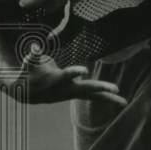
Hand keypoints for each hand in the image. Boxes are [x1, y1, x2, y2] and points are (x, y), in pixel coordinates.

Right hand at [0, 48, 126, 105]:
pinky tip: (119, 100)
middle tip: (116, 88)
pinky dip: (106, 98)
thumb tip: (35, 47)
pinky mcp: (76, 94)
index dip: (75, 72)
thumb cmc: (29, 72)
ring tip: (124, 102)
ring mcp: (73, 93)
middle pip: (86, 88)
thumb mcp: (29, 62)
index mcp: (56, 80)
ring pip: (93, 96)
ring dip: (109, 98)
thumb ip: (34, 55)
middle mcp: (67, 89)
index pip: (67, 75)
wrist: (27, 93)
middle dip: (101, 88)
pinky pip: (94, 96)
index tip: (85, 70)